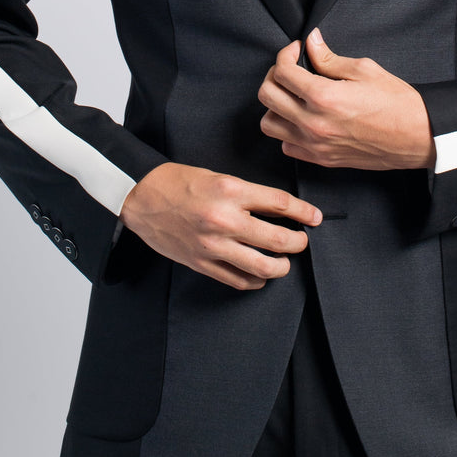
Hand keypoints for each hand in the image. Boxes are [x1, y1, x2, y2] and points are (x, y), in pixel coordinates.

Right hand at [119, 161, 321, 290]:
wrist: (142, 196)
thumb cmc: (179, 182)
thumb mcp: (218, 177)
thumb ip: (247, 194)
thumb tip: (278, 209)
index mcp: (230, 191)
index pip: (280, 204)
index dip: (304, 212)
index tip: (314, 217)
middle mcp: (224, 220)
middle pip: (278, 239)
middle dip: (298, 243)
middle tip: (302, 240)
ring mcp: (213, 245)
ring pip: (262, 266)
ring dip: (281, 266)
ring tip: (284, 260)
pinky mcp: (202, 263)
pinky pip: (238, 280)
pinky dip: (256, 280)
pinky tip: (260, 274)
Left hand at [257, 29, 435, 171]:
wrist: (418, 136)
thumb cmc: (397, 103)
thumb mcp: (364, 70)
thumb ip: (329, 58)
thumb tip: (310, 42)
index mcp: (324, 97)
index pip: (282, 72)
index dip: (286, 54)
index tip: (298, 50)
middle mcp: (313, 124)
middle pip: (267, 95)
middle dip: (275, 75)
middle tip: (291, 69)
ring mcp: (315, 145)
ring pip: (269, 124)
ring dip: (276, 105)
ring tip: (293, 95)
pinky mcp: (321, 159)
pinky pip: (286, 146)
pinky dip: (288, 131)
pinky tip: (303, 118)